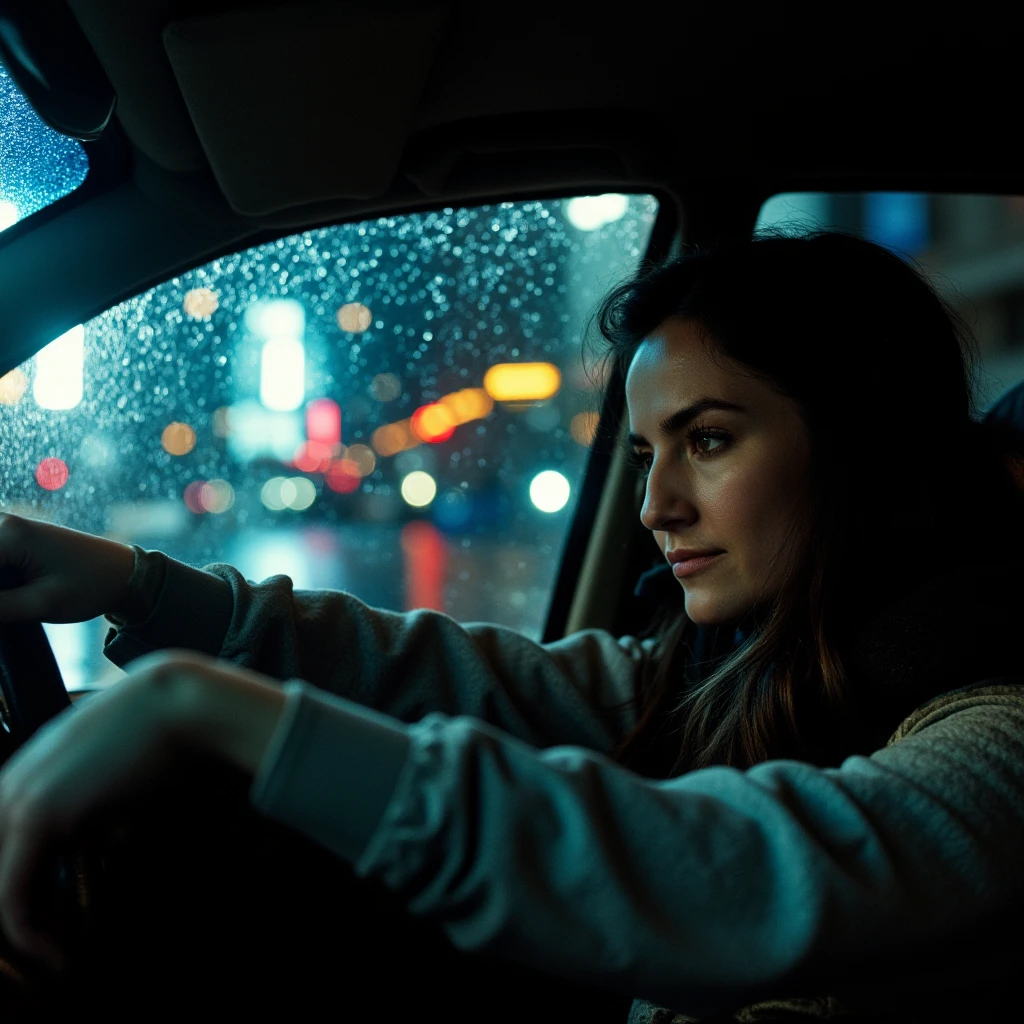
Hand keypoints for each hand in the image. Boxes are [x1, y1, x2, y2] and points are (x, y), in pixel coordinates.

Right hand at [0, 513, 135, 622]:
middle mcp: (4, 522)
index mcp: (9, 532)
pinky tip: (10, 597)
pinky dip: (0, 581)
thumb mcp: (41, 604)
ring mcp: (7, 527)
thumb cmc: (91, 586)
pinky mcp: (12, 537)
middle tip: (10, 607)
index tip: (5, 608)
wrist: (124, 572)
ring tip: (13, 604)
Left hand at [0, 650, 285, 967]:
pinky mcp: (36, 817)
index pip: (2, 853)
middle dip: (20, 917)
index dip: (21, 897)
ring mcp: (16, 799)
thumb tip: (107, 852)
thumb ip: (97, 817)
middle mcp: (10, 786)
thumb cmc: (163, 734)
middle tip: (49, 956)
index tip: (52, 931)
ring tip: (54, 963)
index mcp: (25, 775)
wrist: (179, 704)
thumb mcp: (117, 780)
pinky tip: (57, 956)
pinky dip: (28, 935)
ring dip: (20, 934)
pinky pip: (12, 897)